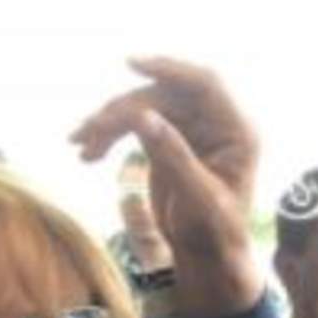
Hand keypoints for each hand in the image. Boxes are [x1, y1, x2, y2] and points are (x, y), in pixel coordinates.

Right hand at [70, 57, 263, 317]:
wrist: (207, 254)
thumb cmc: (216, 232)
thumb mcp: (199, 199)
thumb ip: (174, 156)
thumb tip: (142, 116)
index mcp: (238, 131)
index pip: (207, 84)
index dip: (171, 69)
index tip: (131, 64)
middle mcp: (216, 123)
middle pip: (164, 96)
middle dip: (123, 109)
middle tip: (90, 133)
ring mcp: (190, 128)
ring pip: (143, 108)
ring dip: (108, 123)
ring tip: (79, 145)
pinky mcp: (168, 138)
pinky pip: (133, 124)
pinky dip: (109, 134)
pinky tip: (87, 151)